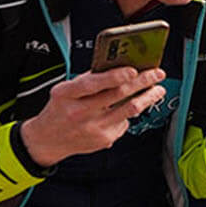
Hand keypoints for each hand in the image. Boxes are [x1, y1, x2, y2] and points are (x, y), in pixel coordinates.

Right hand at [19, 67, 167, 166]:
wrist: (48, 140)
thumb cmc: (60, 110)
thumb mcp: (65, 91)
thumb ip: (89, 80)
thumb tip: (118, 66)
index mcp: (66, 95)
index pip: (92, 84)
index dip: (114, 76)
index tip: (133, 70)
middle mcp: (79, 112)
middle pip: (118, 95)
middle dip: (142, 82)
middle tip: (156, 74)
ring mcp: (94, 128)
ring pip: (129, 110)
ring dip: (148, 97)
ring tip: (157, 90)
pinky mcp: (105, 139)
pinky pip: (125, 122)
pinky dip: (129, 113)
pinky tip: (129, 109)